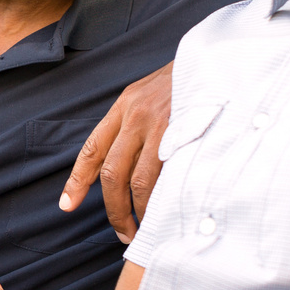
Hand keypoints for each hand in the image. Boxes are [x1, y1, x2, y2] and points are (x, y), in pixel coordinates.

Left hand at [59, 61, 172, 242]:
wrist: (222, 58)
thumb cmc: (190, 80)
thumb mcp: (154, 91)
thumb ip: (138, 122)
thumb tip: (129, 166)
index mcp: (125, 104)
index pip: (92, 148)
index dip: (77, 180)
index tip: (67, 205)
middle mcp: (137, 114)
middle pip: (111, 173)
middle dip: (114, 209)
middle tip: (123, 232)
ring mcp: (161, 124)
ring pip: (138, 181)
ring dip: (139, 211)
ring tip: (146, 228)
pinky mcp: (184, 134)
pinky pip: (167, 177)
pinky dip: (163, 200)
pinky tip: (167, 211)